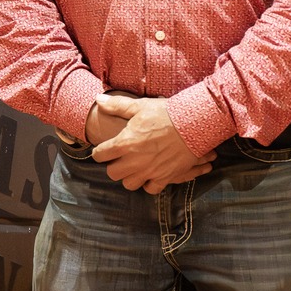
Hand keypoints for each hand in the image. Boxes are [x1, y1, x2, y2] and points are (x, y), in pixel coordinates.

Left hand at [89, 95, 210, 192]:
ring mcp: (149, 171)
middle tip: (120, 159)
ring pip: (129, 184)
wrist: (193, 124)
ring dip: (130, 176)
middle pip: (113, 173)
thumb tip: (98, 100)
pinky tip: (151, 174)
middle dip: (114, 166)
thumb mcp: (140, 106)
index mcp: (125, 143)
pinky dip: (150, 184)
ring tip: (135, 167)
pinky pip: (151, 189)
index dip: (100, 152)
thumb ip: (117, 106)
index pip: (100, 155)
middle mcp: (134, 161)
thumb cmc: (166, 113)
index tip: (104, 149)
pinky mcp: (164, 177)